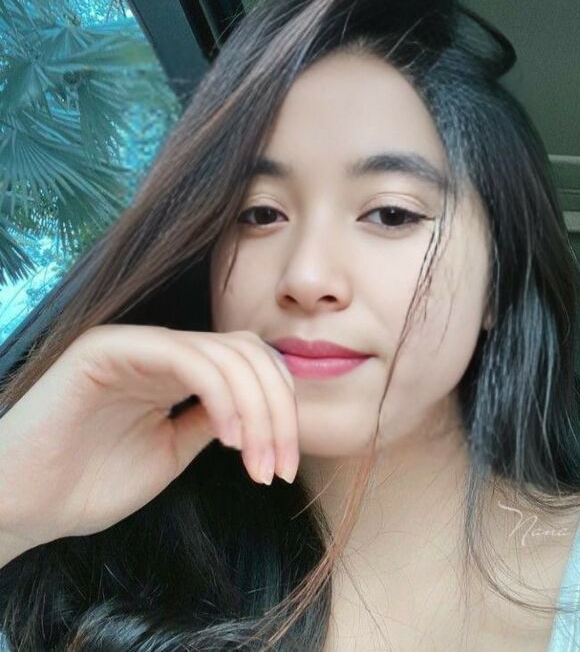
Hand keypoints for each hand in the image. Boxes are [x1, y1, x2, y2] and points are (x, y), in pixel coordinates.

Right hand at [0, 324, 297, 549]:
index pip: (248, 364)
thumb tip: (258, 409)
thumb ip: (211, 421)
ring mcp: (135, 343)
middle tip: (280, 467)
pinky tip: (231, 439)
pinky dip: (222, 397)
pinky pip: (186, 358)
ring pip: (225, 353)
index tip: (285, 464)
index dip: (280, 408)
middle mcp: (160, 347)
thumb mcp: (171, 452)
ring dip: (257, 411)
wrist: (21, 506)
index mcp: (175, 369)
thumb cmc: (88, 483)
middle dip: (278, 410)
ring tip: (259, 464)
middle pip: (248, 354)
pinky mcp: (109, 348)